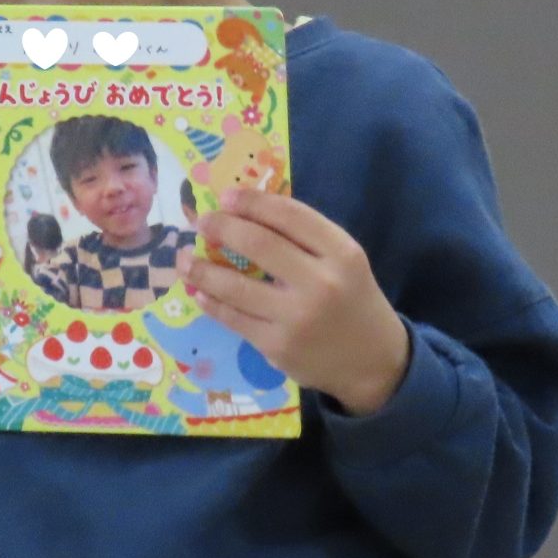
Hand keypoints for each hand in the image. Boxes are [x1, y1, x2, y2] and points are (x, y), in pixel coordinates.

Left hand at [178, 190, 411, 415]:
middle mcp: (321, 284)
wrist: (373, 361)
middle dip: (223, 228)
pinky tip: (199, 291)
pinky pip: (234, 318)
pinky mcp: (277, 346)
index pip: (290, 216)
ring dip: (202, 269)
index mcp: (342, 253)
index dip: (254, 202)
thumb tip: (245, 212)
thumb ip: (306, 238)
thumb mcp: (344, 261)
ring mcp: (297, 318)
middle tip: (202, 222)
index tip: (228, 196)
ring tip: (184, 259)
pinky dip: (211, 302)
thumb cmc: (352, 300)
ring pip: (236, 286)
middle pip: (259, 245)